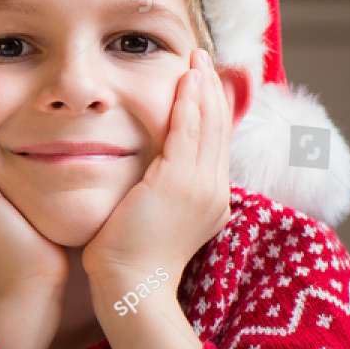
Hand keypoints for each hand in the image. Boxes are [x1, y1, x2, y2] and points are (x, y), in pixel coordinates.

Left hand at [83, 49, 234, 305]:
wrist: (130, 289)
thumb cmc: (130, 261)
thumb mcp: (154, 219)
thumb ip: (160, 193)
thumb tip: (149, 177)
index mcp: (210, 200)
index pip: (216, 144)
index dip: (212, 109)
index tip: (204, 82)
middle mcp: (214, 192)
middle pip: (219, 129)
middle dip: (212, 90)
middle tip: (203, 59)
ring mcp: (200, 188)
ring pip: (208, 126)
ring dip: (203, 88)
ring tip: (196, 59)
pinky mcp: (179, 184)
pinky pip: (187, 133)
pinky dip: (188, 103)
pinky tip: (186, 80)